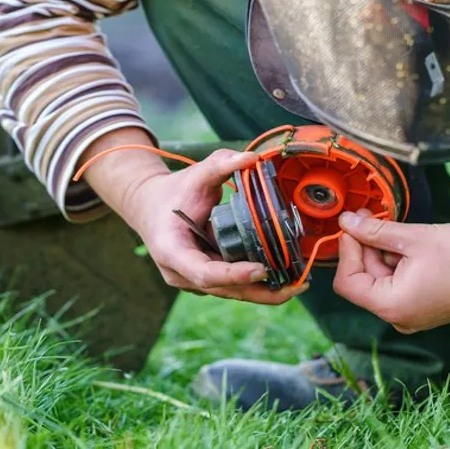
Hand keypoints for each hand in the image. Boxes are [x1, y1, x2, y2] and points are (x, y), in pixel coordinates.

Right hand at [126, 149, 309, 303]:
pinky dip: (258, 284)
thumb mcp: (195, 175)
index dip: (233, 275)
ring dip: (266, 291)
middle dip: (262, 292)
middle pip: (225, 290)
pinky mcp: (205, 281)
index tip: (262, 270)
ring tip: (299, 283)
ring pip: (232, 292)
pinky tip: (286, 277)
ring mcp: (192, 281)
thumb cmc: (173, 192)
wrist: (151, 206)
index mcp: (172, 251)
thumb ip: (221, 163)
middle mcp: (180, 273)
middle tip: (297, 285)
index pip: (204, 273)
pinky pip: (233, 286)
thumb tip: (253, 157)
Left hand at [333, 210, 449, 332]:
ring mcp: (411, 315)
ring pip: (380, 280)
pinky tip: (407, 242)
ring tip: (392, 225)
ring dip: (381, 252)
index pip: (347, 281)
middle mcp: (397, 318)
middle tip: (369, 215)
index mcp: (391, 306)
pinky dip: (396, 262)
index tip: (352, 224)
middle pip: (363, 280)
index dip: (346, 250)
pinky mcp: (422, 308)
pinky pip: (397, 285)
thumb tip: (345, 222)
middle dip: (364, 247)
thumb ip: (375, 231)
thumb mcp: (413, 238)